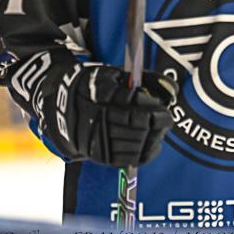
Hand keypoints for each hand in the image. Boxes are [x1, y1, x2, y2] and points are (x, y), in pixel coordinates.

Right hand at [33, 63, 177, 167]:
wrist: (60, 106)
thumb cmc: (95, 87)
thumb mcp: (115, 74)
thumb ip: (146, 79)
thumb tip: (172, 89)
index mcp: (99, 94)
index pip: (133, 104)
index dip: (152, 106)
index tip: (163, 105)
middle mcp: (96, 118)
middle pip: (138, 126)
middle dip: (158, 122)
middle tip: (166, 118)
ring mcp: (97, 139)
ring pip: (136, 144)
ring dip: (154, 137)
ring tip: (160, 129)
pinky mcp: (99, 155)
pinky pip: (129, 159)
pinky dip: (146, 152)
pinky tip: (153, 143)